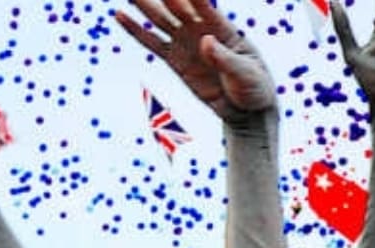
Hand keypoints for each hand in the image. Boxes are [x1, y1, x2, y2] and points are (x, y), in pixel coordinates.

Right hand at [112, 0, 274, 117]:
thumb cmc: (254, 87)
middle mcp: (201, 30)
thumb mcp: (245, 73)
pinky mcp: (175, 60)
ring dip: (144, 3)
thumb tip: (205, 40)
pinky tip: (120, 15)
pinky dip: (136, 29)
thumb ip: (224, 58)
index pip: (204, 4)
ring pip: (160, 18)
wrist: (246, 110)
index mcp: (223, 28)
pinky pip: (151, 43)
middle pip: (176, 4)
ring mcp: (186, 44)